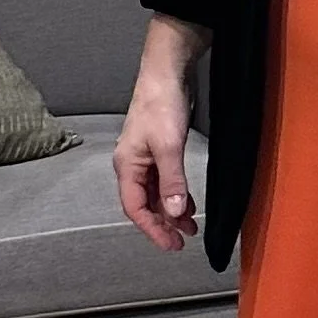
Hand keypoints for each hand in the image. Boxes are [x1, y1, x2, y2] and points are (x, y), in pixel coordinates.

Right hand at [114, 73, 197, 247]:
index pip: (135, 208)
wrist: (167, 73)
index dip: (153, 229)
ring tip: (190, 227)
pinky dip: (175, 195)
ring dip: (171, 211)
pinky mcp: (159, 150)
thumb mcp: (168, 146)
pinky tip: (188, 204)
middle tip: (182, 241)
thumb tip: (173, 211)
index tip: (171, 245)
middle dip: (163, 224)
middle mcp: (132, 165)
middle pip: (144, 204)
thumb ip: (172, 181)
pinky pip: (164, 182)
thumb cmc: (161, 105)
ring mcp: (145, 158)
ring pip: (155, 194)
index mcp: (127, 166)